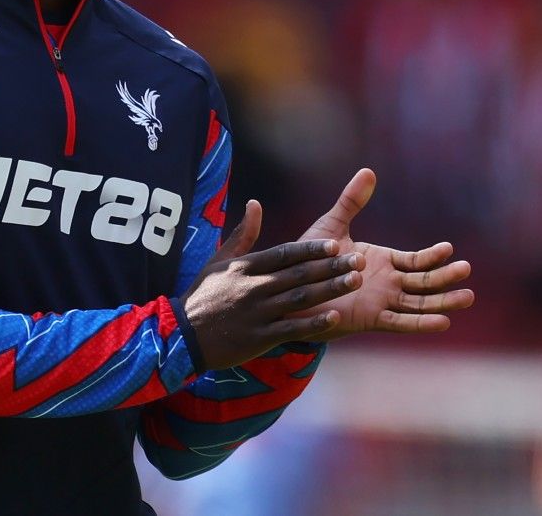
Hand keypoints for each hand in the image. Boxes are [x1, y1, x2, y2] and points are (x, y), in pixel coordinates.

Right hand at [182, 203, 364, 370]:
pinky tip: (335, 318)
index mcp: (246, 267)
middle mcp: (254, 287)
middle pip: (299, 275)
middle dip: (330, 267)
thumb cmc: (203, 294)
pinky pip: (291, 329)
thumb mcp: (218, 260)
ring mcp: (258, 313)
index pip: (284, 254)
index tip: (335, 245)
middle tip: (358, 260)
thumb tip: (255, 204)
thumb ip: (242, 234)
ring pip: (300, 299)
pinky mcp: (259, 337)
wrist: (183, 333)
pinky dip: (314, 324)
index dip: (311, 250)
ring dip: (329, 290)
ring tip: (355, 282)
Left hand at [292, 168, 473, 339]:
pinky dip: (421, 323)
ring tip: (467, 296)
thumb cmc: (310, 259)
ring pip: (419, 303)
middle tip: (467, 270)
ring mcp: (381, 302)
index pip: (416, 261)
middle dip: (446, 277)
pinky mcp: (370, 319)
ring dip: (443, 301)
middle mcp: (387, 284)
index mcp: (383, 262)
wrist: (290, 288)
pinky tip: (443, 322)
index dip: (433, 256)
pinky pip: (400, 322)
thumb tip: (368, 171)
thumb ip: (351, 201)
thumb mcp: (332, 225)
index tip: (449, 248)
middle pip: (425, 283)